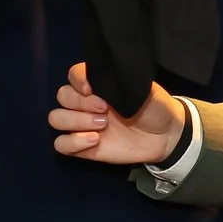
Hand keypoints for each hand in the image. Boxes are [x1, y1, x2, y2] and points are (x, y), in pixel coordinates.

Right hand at [50, 62, 187, 165]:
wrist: (165, 135)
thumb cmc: (153, 107)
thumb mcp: (142, 88)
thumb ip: (120, 81)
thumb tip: (99, 79)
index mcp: (96, 85)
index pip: (72, 75)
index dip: (78, 80)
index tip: (92, 88)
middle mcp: (85, 103)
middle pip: (62, 96)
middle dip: (81, 102)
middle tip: (105, 109)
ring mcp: (82, 125)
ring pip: (56, 118)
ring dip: (76, 121)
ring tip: (103, 125)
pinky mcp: (83, 146)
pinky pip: (61, 145)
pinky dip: (73, 142)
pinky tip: (95, 140)